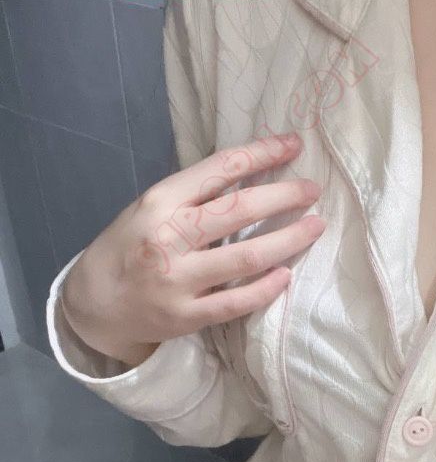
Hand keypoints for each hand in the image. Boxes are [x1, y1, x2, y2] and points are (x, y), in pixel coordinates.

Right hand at [60, 132, 324, 366]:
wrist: (94, 302)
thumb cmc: (129, 246)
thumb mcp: (151, 208)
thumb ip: (194, 195)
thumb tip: (254, 174)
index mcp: (160, 202)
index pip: (220, 168)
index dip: (263, 153)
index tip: (293, 145)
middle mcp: (168, 238)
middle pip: (240, 210)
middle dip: (285, 196)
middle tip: (313, 190)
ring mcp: (178, 280)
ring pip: (246, 257)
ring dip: (288, 239)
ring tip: (315, 227)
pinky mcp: (186, 316)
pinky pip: (237, 301)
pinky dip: (267, 288)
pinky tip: (286, 274)